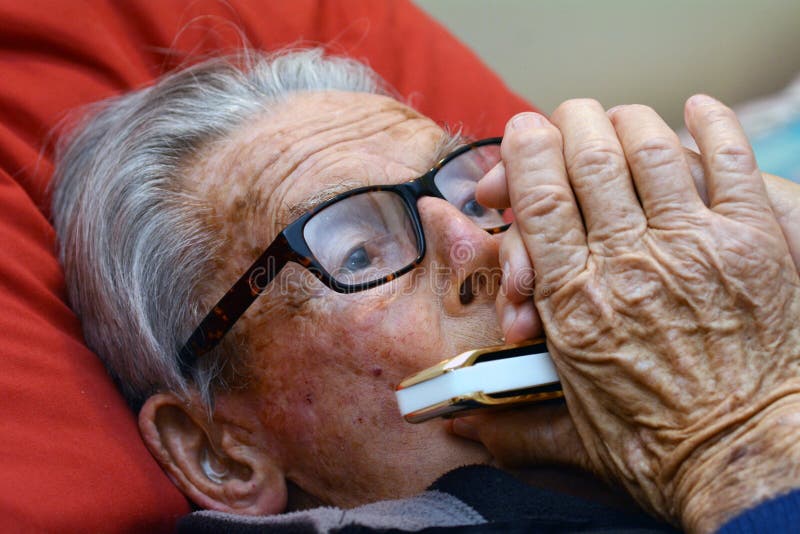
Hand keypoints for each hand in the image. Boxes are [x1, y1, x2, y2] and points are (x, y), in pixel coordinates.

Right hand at [453, 97, 799, 531]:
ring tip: (618, 119)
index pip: (540, 201)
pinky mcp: (753, 243)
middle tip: (567, 117)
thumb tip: (462, 432)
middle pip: (590, 161)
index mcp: (574, 304)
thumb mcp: (576, 439)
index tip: (523, 131)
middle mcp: (627, 265)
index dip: (526, 154)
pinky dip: (714, 126)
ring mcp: (693, 248)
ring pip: (651, 151)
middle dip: (572, 125)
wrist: (748, 460)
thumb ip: (515, 426)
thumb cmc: (663, 450)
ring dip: (628, 122)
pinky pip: (732, 163)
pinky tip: (697, 108)